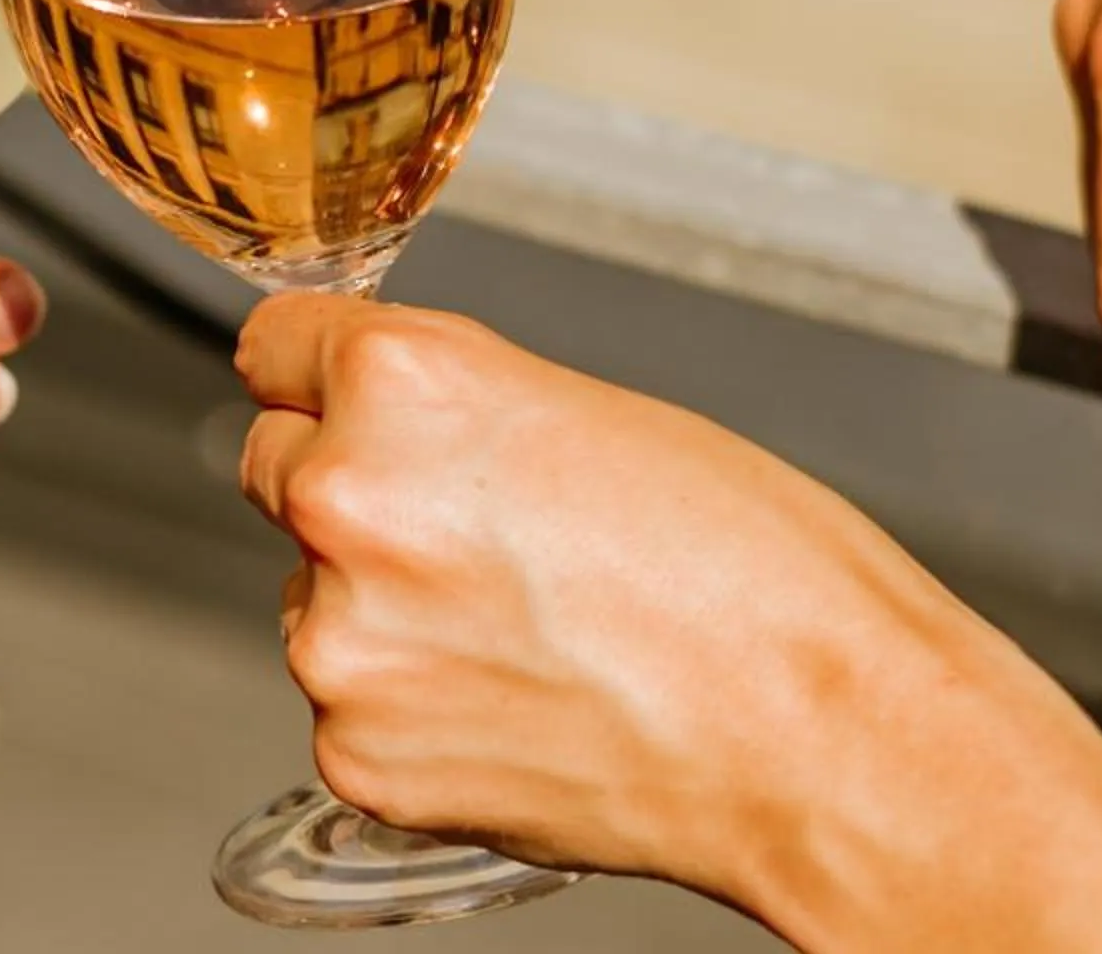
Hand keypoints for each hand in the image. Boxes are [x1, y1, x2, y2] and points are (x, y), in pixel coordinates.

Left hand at [237, 297, 1101, 953]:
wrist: (825, 739)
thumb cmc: (755, 572)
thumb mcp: (591, 410)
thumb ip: (453, 401)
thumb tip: (380, 414)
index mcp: (403, 387)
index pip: (275, 347)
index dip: (321, 372)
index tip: (334, 391)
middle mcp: (348, 502)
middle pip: (282, 467)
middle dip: (355, 489)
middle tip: (477, 530)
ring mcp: (344, 642)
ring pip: (314, 596)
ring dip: (387, 609)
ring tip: (532, 629)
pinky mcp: (360, 754)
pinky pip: (355, 707)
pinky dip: (417, 708)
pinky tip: (522, 700)